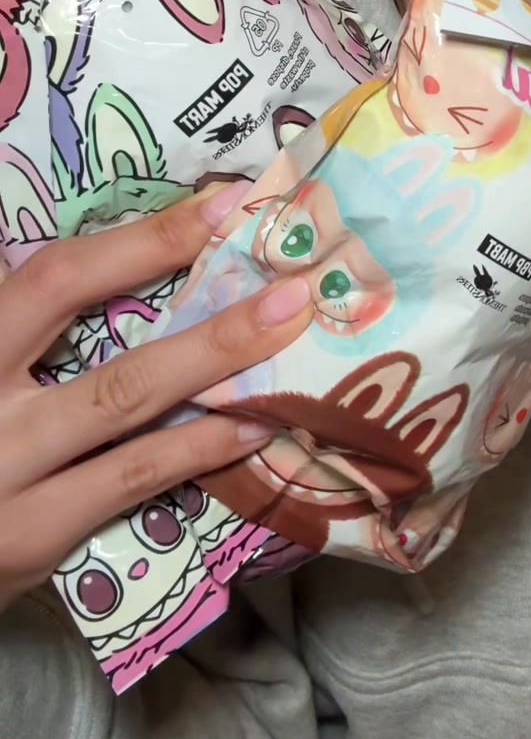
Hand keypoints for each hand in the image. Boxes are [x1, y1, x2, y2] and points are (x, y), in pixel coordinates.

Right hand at [0, 190, 311, 616]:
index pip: (59, 277)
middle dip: (205, 311)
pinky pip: (131, 478)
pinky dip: (199, 448)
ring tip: (289, 336)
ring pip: (126, 403)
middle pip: (107, 345)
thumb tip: (125, 256)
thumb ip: (33, 320)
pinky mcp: (31, 533)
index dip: (143, 240)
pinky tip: (257, 425)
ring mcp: (7, 470)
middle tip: (293, 286)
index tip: (223, 205)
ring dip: (215, 365)